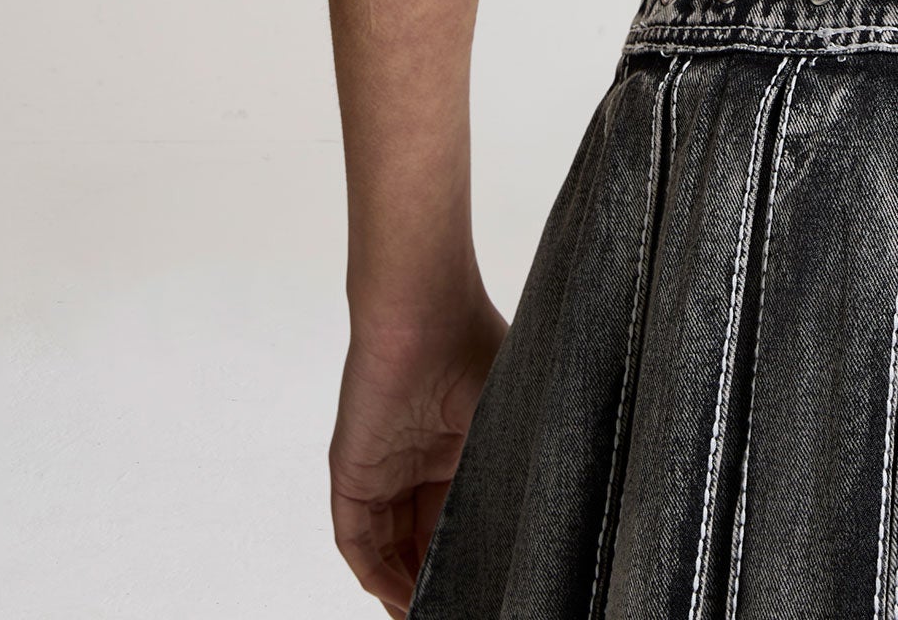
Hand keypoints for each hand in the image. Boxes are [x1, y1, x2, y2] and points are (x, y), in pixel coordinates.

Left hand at [329, 301, 508, 612]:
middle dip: (436, 579)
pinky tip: (400, 600)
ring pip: (388, 548)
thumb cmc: (475, 344)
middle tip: (459, 606)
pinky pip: (356, 538)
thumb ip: (513, 469)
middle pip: (421, 540)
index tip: (489, 585)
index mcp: (455, 448)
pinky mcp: (352, 471)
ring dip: (404, 587)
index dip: (468, 556)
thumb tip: (545, 529)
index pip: (456, 519)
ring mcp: (382, 468)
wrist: (424, 308)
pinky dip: (375, 574)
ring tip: (430, 613)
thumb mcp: (507, 420)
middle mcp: (416, 462)